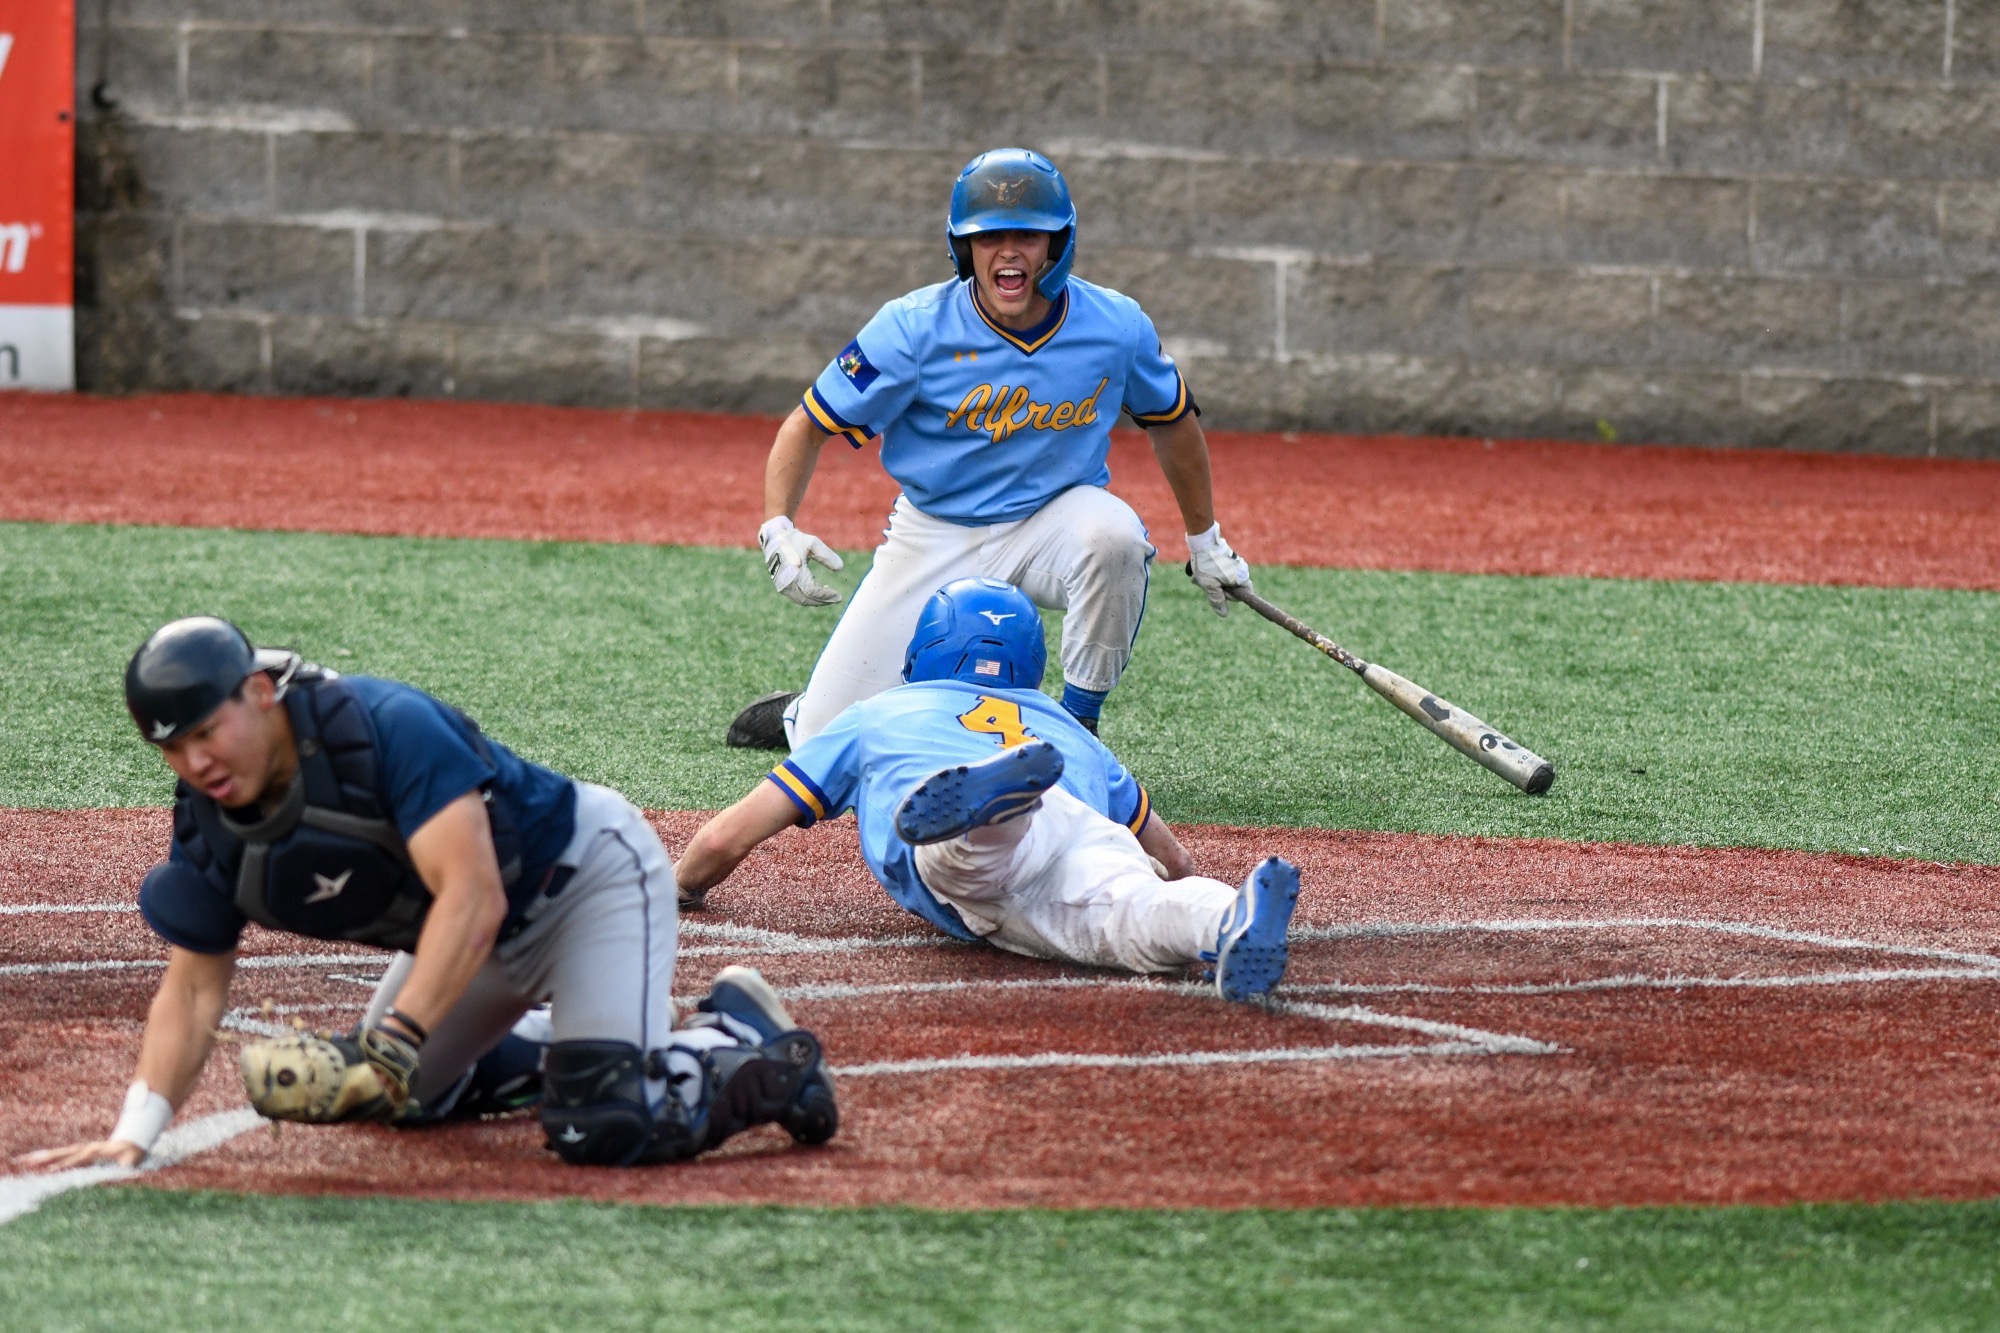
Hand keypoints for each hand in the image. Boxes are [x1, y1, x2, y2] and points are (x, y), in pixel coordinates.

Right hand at [15, 1138, 146, 1170]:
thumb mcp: (133, 1158)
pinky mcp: (81, 1155)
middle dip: (48, 1158)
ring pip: (61, 1153)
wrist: (133, 1142)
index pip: (79, 1158)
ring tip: (26, 1160)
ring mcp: (83, 1151)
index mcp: (98, 1151)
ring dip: (44, 1158)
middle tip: (30, 1161)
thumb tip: (126, 1166)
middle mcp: (88, 1149)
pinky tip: (36, 1162)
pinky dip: (49, 1159)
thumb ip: (129, 1162)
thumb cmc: (133, 1153)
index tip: (53, 1170)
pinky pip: (63, 1156)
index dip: (67, 1163)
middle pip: (65, 1153)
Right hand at [759, 517, 844, 606]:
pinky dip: (809, 598)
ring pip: (801, 600)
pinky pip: (797, 597)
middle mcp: (785, 582)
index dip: (825, 595)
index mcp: (792, 571)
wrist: (775, 539)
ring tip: (830, 597)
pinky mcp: (782, 587)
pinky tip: (820, 592)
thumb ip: (826, 555)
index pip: (811, 591)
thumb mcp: (812, 543)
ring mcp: (782, 586)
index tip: (838, 596)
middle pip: (807, 599)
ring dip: (817, 601)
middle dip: (823, 600)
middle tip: (838, 599)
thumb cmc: (794, 540)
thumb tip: (841, 568)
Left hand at [1184, 524, 1250, 616]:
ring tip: (1199, 576)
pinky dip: (1211, 573)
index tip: (1220, 591)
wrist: (1203, 540)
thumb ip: (1217, 600)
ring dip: (1211, 581)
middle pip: (1232, 588)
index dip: (1231, 596)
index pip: (1245, 594)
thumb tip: (1224, 614)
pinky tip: (1199, 570)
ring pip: (1224, 580)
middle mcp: (1242, 570)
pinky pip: (1221, 571)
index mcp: (1242, 577)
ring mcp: (1235, 563)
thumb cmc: (1207, 564)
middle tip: (1205, 583)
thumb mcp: (1209, 585)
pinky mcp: (1228, 558)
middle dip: (1217, 588)